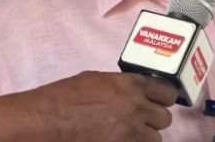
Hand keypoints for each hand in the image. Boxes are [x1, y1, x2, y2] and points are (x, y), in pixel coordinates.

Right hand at [0, 71, 177, 141]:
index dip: (164, 97)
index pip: (167, 92)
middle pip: (165, 118)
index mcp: (131, 85)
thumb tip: (135, 92)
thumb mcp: (97, 80)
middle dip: (154, 120)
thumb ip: (122, 86)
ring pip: (156, 139)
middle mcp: (137, 108)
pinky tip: (120, 141)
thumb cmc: (65, 97)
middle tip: (141, 121)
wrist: (47, 121)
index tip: (161, 101)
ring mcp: (131, 132)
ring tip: (128, 134)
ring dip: (145, 137)